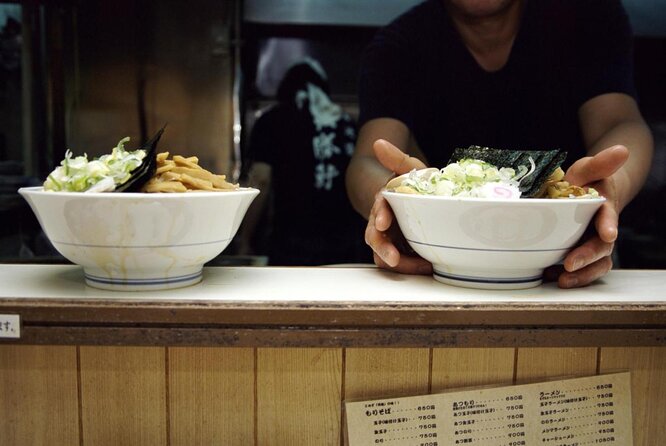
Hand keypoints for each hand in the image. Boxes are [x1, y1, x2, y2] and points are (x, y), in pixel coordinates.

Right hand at [365, 139, 432, 273]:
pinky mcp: (398, 251)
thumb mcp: (409, 169)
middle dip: (383, 248)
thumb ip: (396, 158)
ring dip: (399, 264)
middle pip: (375, 238)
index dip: (380, 217)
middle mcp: (382, 223)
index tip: (385, 223)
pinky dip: (410, 267)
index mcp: (384, 204)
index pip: (378, 211)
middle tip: (394, 259)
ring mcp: (389, 239)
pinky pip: (398, 264)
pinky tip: (427, 266)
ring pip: (383, 255)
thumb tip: (378, 143)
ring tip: (422, 266)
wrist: (413, 201)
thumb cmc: (411, 185)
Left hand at [544, 145, 629, 287]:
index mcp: (604, 208)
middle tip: (570, 265)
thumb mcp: (588, 169)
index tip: (608, 233)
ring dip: (581, 275)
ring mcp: (592, 244)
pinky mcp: (581, 253)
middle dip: (587, 257)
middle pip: (601, 247)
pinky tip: (551, 277)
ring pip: (595, 264)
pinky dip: (570, 276)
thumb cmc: (586, 180)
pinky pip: (581, 270)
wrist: (586, 194)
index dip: (608, 225)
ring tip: (561, 280)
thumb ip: (600, 163)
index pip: (609, 216)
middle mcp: (602, 230)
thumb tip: (621, 150)